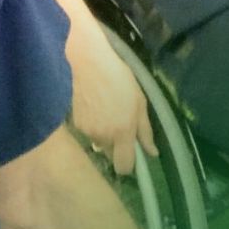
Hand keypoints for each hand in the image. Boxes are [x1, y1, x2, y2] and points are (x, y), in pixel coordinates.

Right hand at [70, 33, 156, 175]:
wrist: (88, 61)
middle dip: (116, 145)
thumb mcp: (139, 101)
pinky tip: (94, 106)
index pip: (124, 167)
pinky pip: (88, 132)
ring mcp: (87, 131)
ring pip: (99, 142)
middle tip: (119, 122)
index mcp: (123, 132)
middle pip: (111, 154)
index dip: (129, 164)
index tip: (132, 152)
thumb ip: (145, 130)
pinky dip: (92, 125)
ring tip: (105, 110)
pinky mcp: (76, 123)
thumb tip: (152, 153)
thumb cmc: (118, 77)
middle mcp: (104, 137)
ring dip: (104, 134)